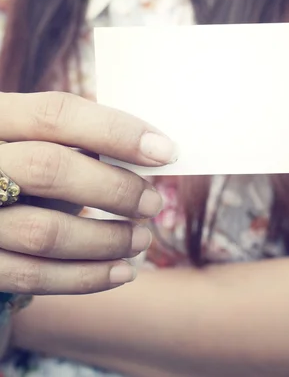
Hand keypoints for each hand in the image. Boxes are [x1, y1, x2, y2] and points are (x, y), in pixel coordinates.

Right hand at [0, 92, 176, 295]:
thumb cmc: (22, 165)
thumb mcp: (35, 142)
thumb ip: (75, 144)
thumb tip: (146, 154)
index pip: (55, 113)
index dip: (115, 131)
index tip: (165, 150)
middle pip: (49, 168)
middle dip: (114, 188)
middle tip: (153, 203)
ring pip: (44, 231)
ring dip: (106, 240)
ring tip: (141, 240)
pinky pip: (31, 276)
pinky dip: (85, 277)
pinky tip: (121, 272)